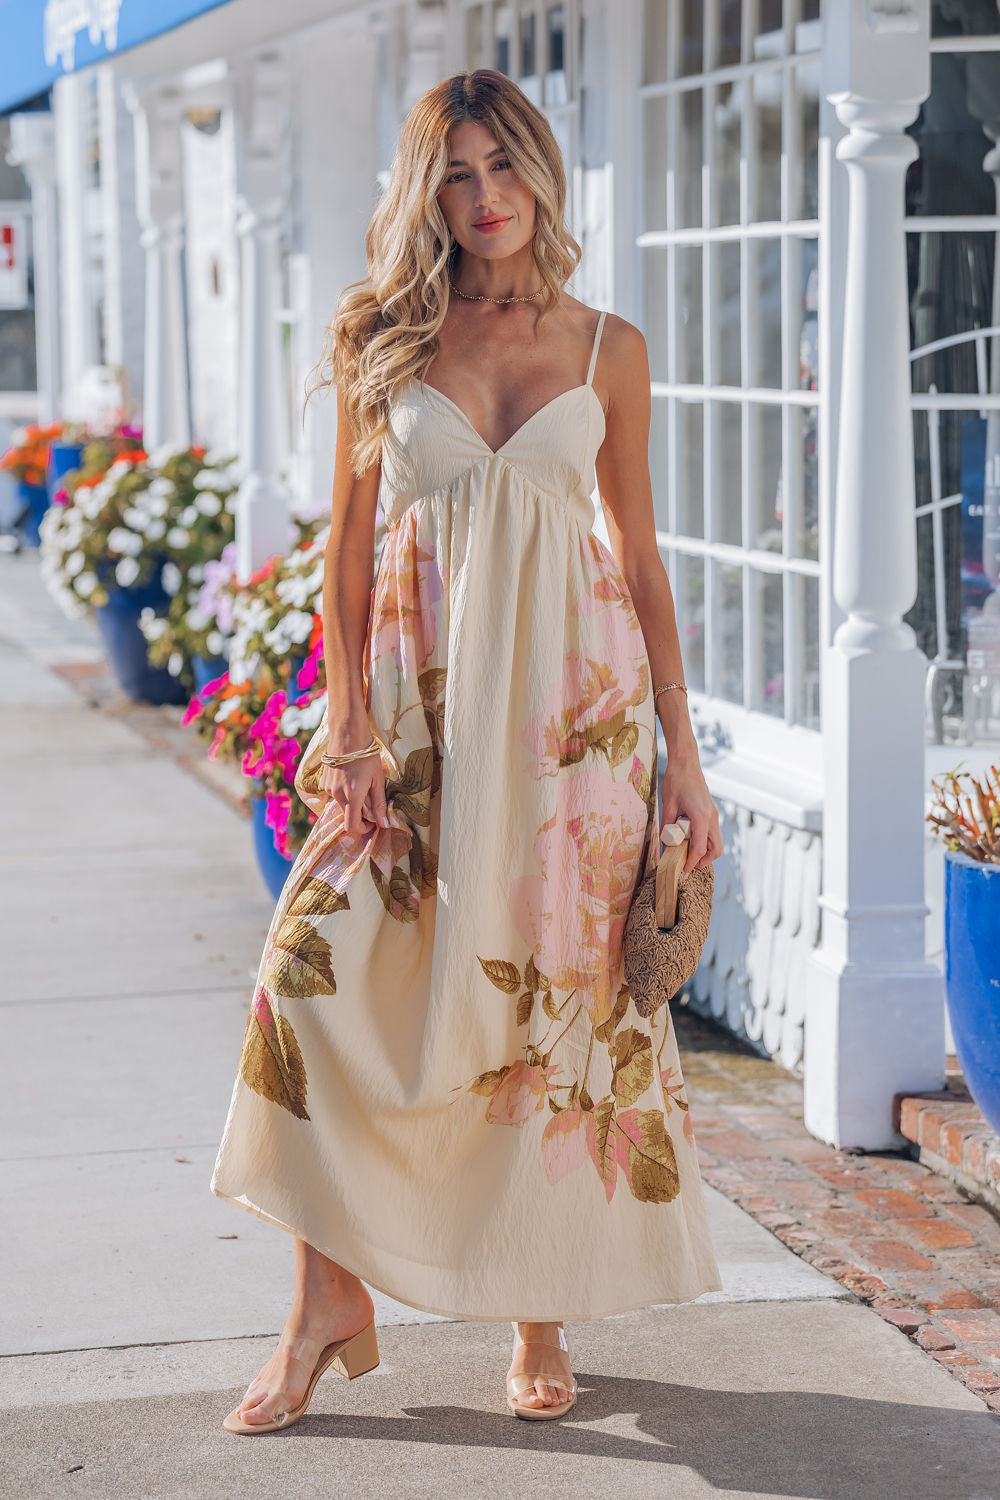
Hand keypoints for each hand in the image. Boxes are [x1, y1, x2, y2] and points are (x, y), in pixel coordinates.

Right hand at [320, 718, 388, 833]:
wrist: (348, 734)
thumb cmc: (367, 756)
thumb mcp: (378, 780)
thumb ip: (379, 804)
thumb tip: (384, 824)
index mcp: (352, 796)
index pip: (352, 825)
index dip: (363, 829)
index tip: (373, 823)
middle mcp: (336, 795)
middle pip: (347, 816)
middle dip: (360, 815)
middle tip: (371, 803)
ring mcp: (328, 788)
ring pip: (341, 805)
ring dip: (351, 803)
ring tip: (362, 787)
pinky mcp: (323, 782)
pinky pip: (334, 795)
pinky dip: (343, 794)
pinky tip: (351, 780)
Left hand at [660, 754, 722, 872]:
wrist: (686, 762)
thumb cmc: (676, 781)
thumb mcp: (668, 806)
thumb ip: (667, 829)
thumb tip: (664, 848)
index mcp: (702, 817)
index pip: (699, 849)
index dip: (691, 863)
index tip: (682, 872)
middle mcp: (712, 818)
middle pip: (716, 849)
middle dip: (703, 861)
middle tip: (687, 865)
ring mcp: (713, 815)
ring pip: (716, 842)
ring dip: (705, 851)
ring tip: (687, 854)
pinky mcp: (711, 812)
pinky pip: (712, 833)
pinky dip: (704, 841)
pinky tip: (689, 840)